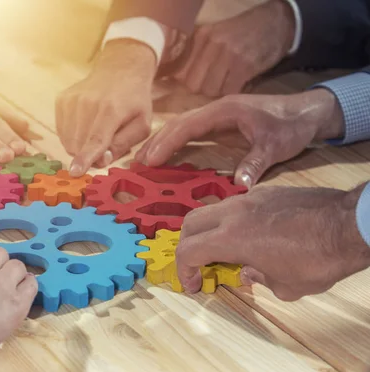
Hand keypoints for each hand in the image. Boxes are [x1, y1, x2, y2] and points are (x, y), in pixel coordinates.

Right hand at [56, 41, 155, 176]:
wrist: (119, 69)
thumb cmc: (134, 102)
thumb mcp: (141, 125)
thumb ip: (122, 145)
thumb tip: (101, 160)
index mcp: (111, 110)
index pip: (96, 139)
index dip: (86, 157)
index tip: (75, 172)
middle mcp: (88, 103)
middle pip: (79, 144)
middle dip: (89, 155)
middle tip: (104, 147)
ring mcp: (71, 100)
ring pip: (68, 140)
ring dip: (80, 146)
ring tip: (96, 132)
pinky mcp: (61, 100)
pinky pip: (62, 131)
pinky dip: (73, 135)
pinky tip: (86, 125)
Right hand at [136, 89, 344, 187]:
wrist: (309, 111)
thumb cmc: (292, 124)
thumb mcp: (276, 145)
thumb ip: (255, 162)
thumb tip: (238, 185)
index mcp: (224, 111)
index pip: (187, 126)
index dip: (166, 142)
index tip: (150, 160)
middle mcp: (216, 110)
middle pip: (178, 124)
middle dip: (156, 143)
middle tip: (137, 164)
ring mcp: (217, 116)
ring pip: (182, 127)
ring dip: (163, 142)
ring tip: (144, 161)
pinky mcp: (220, 124)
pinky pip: (191, 133)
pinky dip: (176, 144)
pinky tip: (167, 157)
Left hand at [174, 0, 295, 96]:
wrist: (276, 22)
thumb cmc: (242, 33)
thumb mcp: (215, 35)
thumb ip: (196, 54)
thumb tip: (176, 78)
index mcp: (201, 36)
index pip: (180, 72)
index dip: (187, 82)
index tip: (196, 84)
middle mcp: (212, 44)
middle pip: (193, 85)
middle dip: (202, 90)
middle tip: (214, 85)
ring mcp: (228, 55)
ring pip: (210, 90)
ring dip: (218, 92)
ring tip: (227, 84)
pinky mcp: (244, 66)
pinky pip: (229, 91)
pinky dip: (233, 92)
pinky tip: (239, 84)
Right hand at [176, 185, 369, 300]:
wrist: (349, 225)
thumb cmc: (319, 258)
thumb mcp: (286, 286)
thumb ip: (259, 279)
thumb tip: (249, 272)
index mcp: (231, 238)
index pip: (188, 251)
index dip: (184, 271)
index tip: (193, 284)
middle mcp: (234, 214)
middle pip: (190, 223)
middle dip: (187, 244)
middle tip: (197, 263)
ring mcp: (250, 199)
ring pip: (214, 210)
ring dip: (211, 230)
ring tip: (226, 249)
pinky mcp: (268, 191)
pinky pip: (240, 204)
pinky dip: (235, 220)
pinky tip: (253, 234)